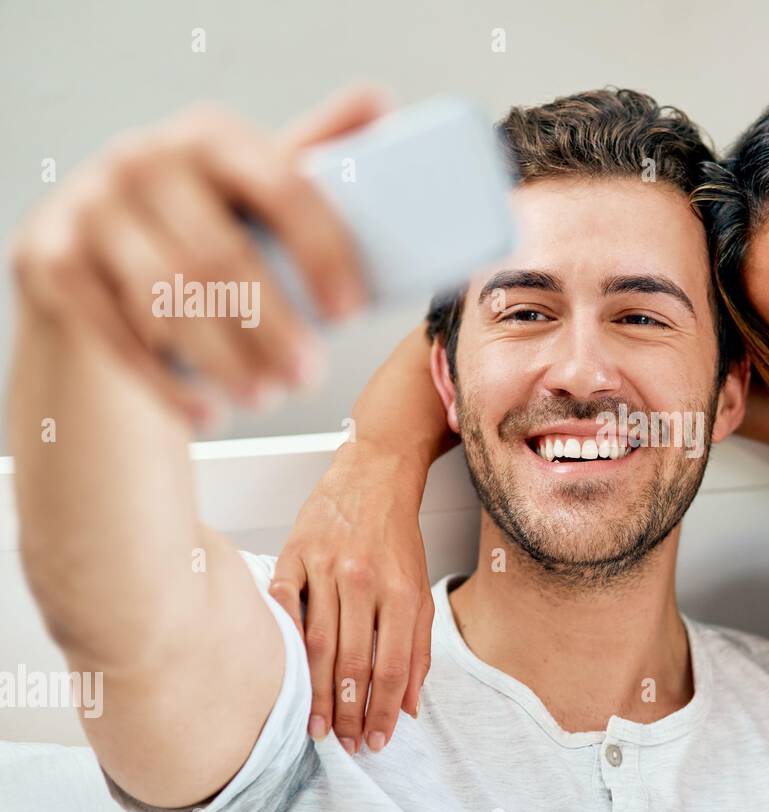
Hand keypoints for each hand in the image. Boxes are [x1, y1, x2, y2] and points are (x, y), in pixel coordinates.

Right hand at [10, 87, 384, 426]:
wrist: (100, 251)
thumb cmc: (203, 222)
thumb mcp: (255, 185)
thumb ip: (314, 155)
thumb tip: (377, 103)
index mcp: (211, 137)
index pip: (280, 186)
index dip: (322, 252)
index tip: (351, 309)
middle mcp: (144, 162)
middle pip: (222, 255)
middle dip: (273, 327)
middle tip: (309, 374)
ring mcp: (93, 210)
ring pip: (168, 300)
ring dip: (225, 361)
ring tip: (266, 395)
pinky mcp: (53, 260)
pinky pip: (118, 335)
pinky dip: (169, 385)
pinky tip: (208, 413)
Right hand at [269, 441, 433, 754]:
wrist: (373, 474)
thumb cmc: (396, 538)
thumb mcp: (419, 589)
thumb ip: (418, 648)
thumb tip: (411, 706)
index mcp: (402, 591)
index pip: (393, 667)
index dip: (384, 711)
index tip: (378, 741)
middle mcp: (364, 581)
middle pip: (353, 662)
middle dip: (349, 713)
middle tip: (345, 745)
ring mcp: (326, 567)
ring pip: (317, 643)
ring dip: (316, 692)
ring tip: (317, 728)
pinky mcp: (293, 555)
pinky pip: (283, 607)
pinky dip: (282, 644)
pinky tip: (282, 676)